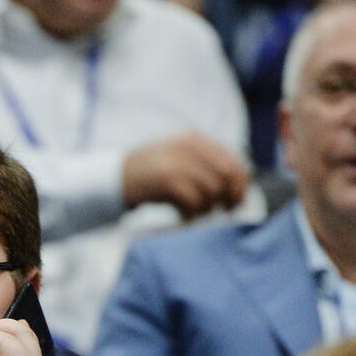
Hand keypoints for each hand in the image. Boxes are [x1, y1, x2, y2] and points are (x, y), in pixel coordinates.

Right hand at [122, 133, 250, 218]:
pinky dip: (191, 214)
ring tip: (192, 212)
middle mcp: (188, 146)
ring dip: (206, 208)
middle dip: (229, 197)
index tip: (236, 201)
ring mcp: (177, 162)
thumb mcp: (177, 159)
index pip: (233, 160)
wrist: (114, 179)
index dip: (241, 184)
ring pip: (212, 190)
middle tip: (222, 211)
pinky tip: (181, 216)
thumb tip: (240, 186)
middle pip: (226, 175)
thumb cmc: (150, 175)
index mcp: (193, 139)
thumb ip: (205, 165)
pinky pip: (194, 201)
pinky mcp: (167, 180)